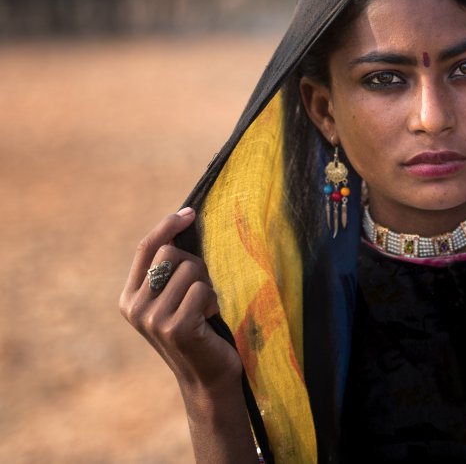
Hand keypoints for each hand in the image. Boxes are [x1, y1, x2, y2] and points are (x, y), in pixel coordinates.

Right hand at [119, 208, 242, 393]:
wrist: (207, 376)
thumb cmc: (197, 328)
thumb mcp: (173, 298)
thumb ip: (168, 270)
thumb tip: (180, 223)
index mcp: (129, 297)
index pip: (146, 248)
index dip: (167, 225)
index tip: (190, 212)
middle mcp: (135, 308)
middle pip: (170, 254)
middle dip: (195, 264)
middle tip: (202, 289)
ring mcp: (153, 320)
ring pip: (189, 269)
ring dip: (206, 284)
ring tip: (205, 307)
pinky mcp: (175, 328)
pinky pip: (201, 289)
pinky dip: (212, 299)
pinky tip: (209, 319)